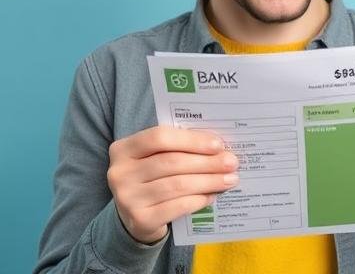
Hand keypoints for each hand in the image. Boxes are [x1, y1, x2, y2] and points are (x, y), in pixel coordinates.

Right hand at [107, 126, 238, 242]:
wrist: (135, 216)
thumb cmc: (153, 178)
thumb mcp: (157, 158)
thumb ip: (180, 148)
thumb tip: (220, 148)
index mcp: (124, 149)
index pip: (159, 137)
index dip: (192, 140)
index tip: (218, 144)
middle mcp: (119, 172)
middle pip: (172, 162)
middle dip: (207, 162)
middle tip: (232, 163)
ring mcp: (127, 198)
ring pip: (177, 185)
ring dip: (208, 181)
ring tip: (230, 179)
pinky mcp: (140, 219)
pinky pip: (177, 206)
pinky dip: (198, 200)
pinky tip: (212, 195)